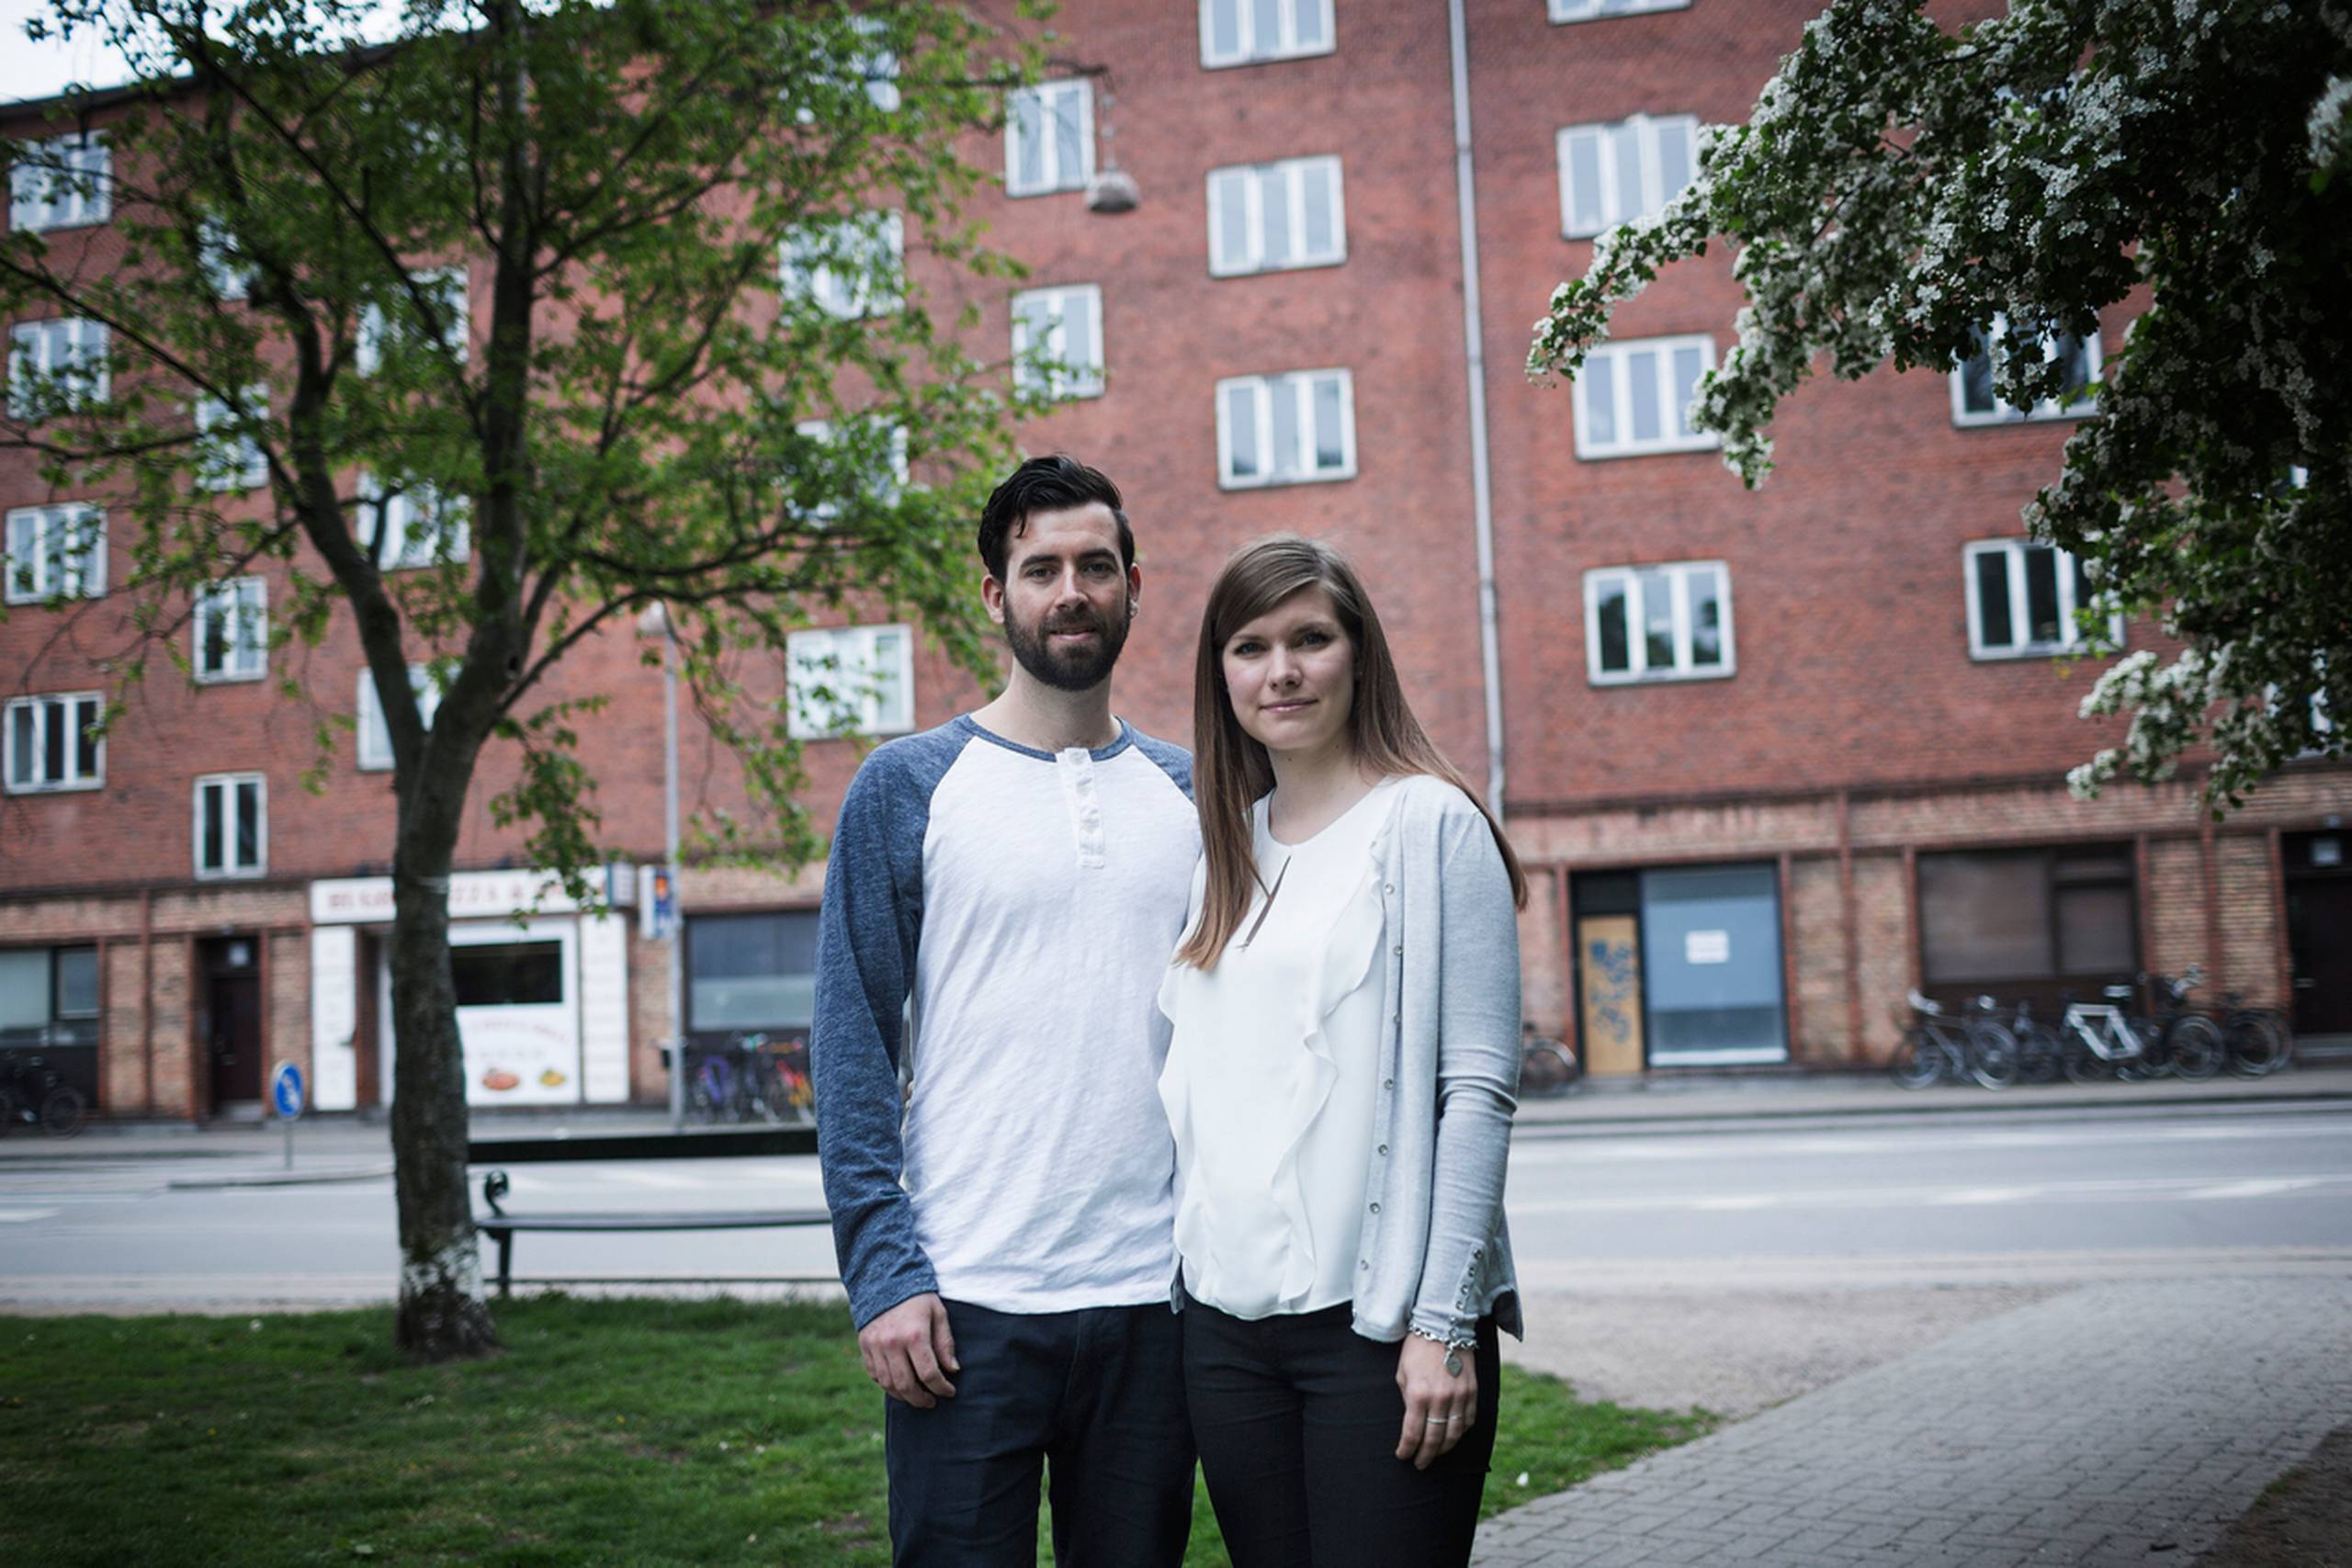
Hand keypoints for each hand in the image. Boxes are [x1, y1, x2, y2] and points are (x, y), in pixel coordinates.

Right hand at [858, 1292, 957, 1407]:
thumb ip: (945, 1343)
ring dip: (904, 1396)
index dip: (941, 1388)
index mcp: (914, 1335)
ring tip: (916, 1396)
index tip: (949, 1391)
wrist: (885, 1279)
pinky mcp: (864, 1346)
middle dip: (921, 1399)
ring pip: (888, 1384)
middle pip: (906, 1385)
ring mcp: (875, 1346)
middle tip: (932, 1402)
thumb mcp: (938, 1314)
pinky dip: (887, 1384)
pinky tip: (899, 1384)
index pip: (929, 1374)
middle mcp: (892, 1343)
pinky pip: (875, 1375)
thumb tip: (952, 1370)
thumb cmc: (918, 1297)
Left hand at [1394, 1334, 1476, 1469]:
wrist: (1443, 1326)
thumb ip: (1408, 1399)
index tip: (1402, 1456)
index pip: (1412, 1434)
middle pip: (1434, 1439)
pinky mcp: (1472, 1391)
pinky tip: (1453, 1435)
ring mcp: (1459, 1396)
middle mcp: (1440, 1399)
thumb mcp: (1402, 1374)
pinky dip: (1461, 1431)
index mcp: (1418, 1395)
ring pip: (1454, 1434)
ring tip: (1435, 1453)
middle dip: (1425, 1456)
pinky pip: (1469, 1420)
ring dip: (1444, 1448)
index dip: (1407, 1449)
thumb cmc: (1416, 1349)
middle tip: (1420, 1464)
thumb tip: (1412, 1422)